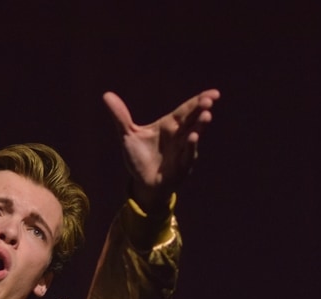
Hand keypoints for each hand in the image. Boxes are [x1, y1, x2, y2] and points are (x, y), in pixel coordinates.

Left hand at [102, 88, 219, 210]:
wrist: (143, 183)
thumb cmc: (139, 158)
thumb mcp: (128, 135)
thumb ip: (121, 116)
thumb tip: (106, 95)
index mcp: (169, 125)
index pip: (186, 109)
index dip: (199, 100)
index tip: (213, 93)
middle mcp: (179, 135)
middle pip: (193, 119)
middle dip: (201, 109)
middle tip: (209, 100)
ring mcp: (183, 150)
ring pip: (194, 135)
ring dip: (200, 125)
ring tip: (206, 115)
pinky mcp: (182, 165)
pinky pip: (188, 154)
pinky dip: (191, 146)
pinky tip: (193, 137)